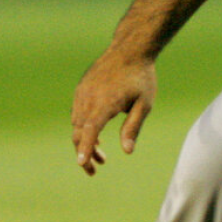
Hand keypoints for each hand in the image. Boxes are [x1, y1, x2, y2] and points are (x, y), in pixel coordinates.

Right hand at [70, 50, 156, 175]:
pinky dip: (83, 128)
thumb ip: (133, 127)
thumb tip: (127, 151)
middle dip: (85, 153)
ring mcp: (82, 93)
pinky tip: (96, 136)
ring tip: (102, 157)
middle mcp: (88, 98)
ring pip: (77, 124)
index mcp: (105, 103)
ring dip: (85, 142)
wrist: (129, 50)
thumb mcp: (145, 104)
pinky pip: (77, 113)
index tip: (82, 164)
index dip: (86, 148)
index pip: (91, 130)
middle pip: (80, 132)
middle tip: (94, 170)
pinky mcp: (80, 90)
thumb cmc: (141, 78)